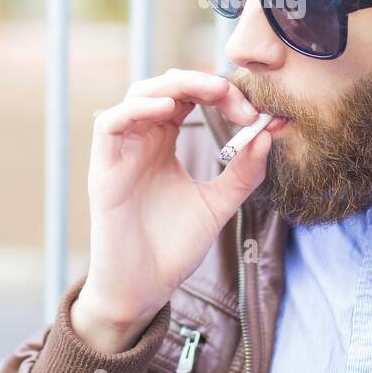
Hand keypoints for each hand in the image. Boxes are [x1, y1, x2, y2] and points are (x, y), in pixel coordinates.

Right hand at [73, 69, 269, 352]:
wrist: (143, 289)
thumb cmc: (173, 247)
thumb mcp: (218, 205)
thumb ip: (243, 174)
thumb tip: (268, 136)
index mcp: (165, 142)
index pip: (190, 96)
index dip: (221, 93)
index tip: (253, 113)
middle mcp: (142, 140)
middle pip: (166, 86)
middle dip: (203, 82)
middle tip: (236, 98)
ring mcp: (121, 152)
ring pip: (139, 95)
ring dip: (175, 85)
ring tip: (209, 92)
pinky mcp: (103, 170)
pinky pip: (109, 124)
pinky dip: (137, 109)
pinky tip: (167, 110)